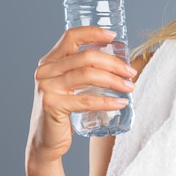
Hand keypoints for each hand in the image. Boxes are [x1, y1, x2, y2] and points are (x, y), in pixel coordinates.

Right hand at [26, 27, 136, 162]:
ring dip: (113, 80)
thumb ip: (81, 72)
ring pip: (88, 75)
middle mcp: (45, 71)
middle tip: (130, 72)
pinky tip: (121, 103)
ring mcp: (47, 88)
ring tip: (129, 87)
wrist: (45, 142)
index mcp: (49, 61)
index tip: (113, 36)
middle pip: (86, 57)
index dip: (93, 32)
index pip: (71, 37)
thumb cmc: (63, 113)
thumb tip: (117, 62)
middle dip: (113, 63)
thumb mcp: (68, 87)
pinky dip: (107, 101)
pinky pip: (86, 100)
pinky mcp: (52, 105)